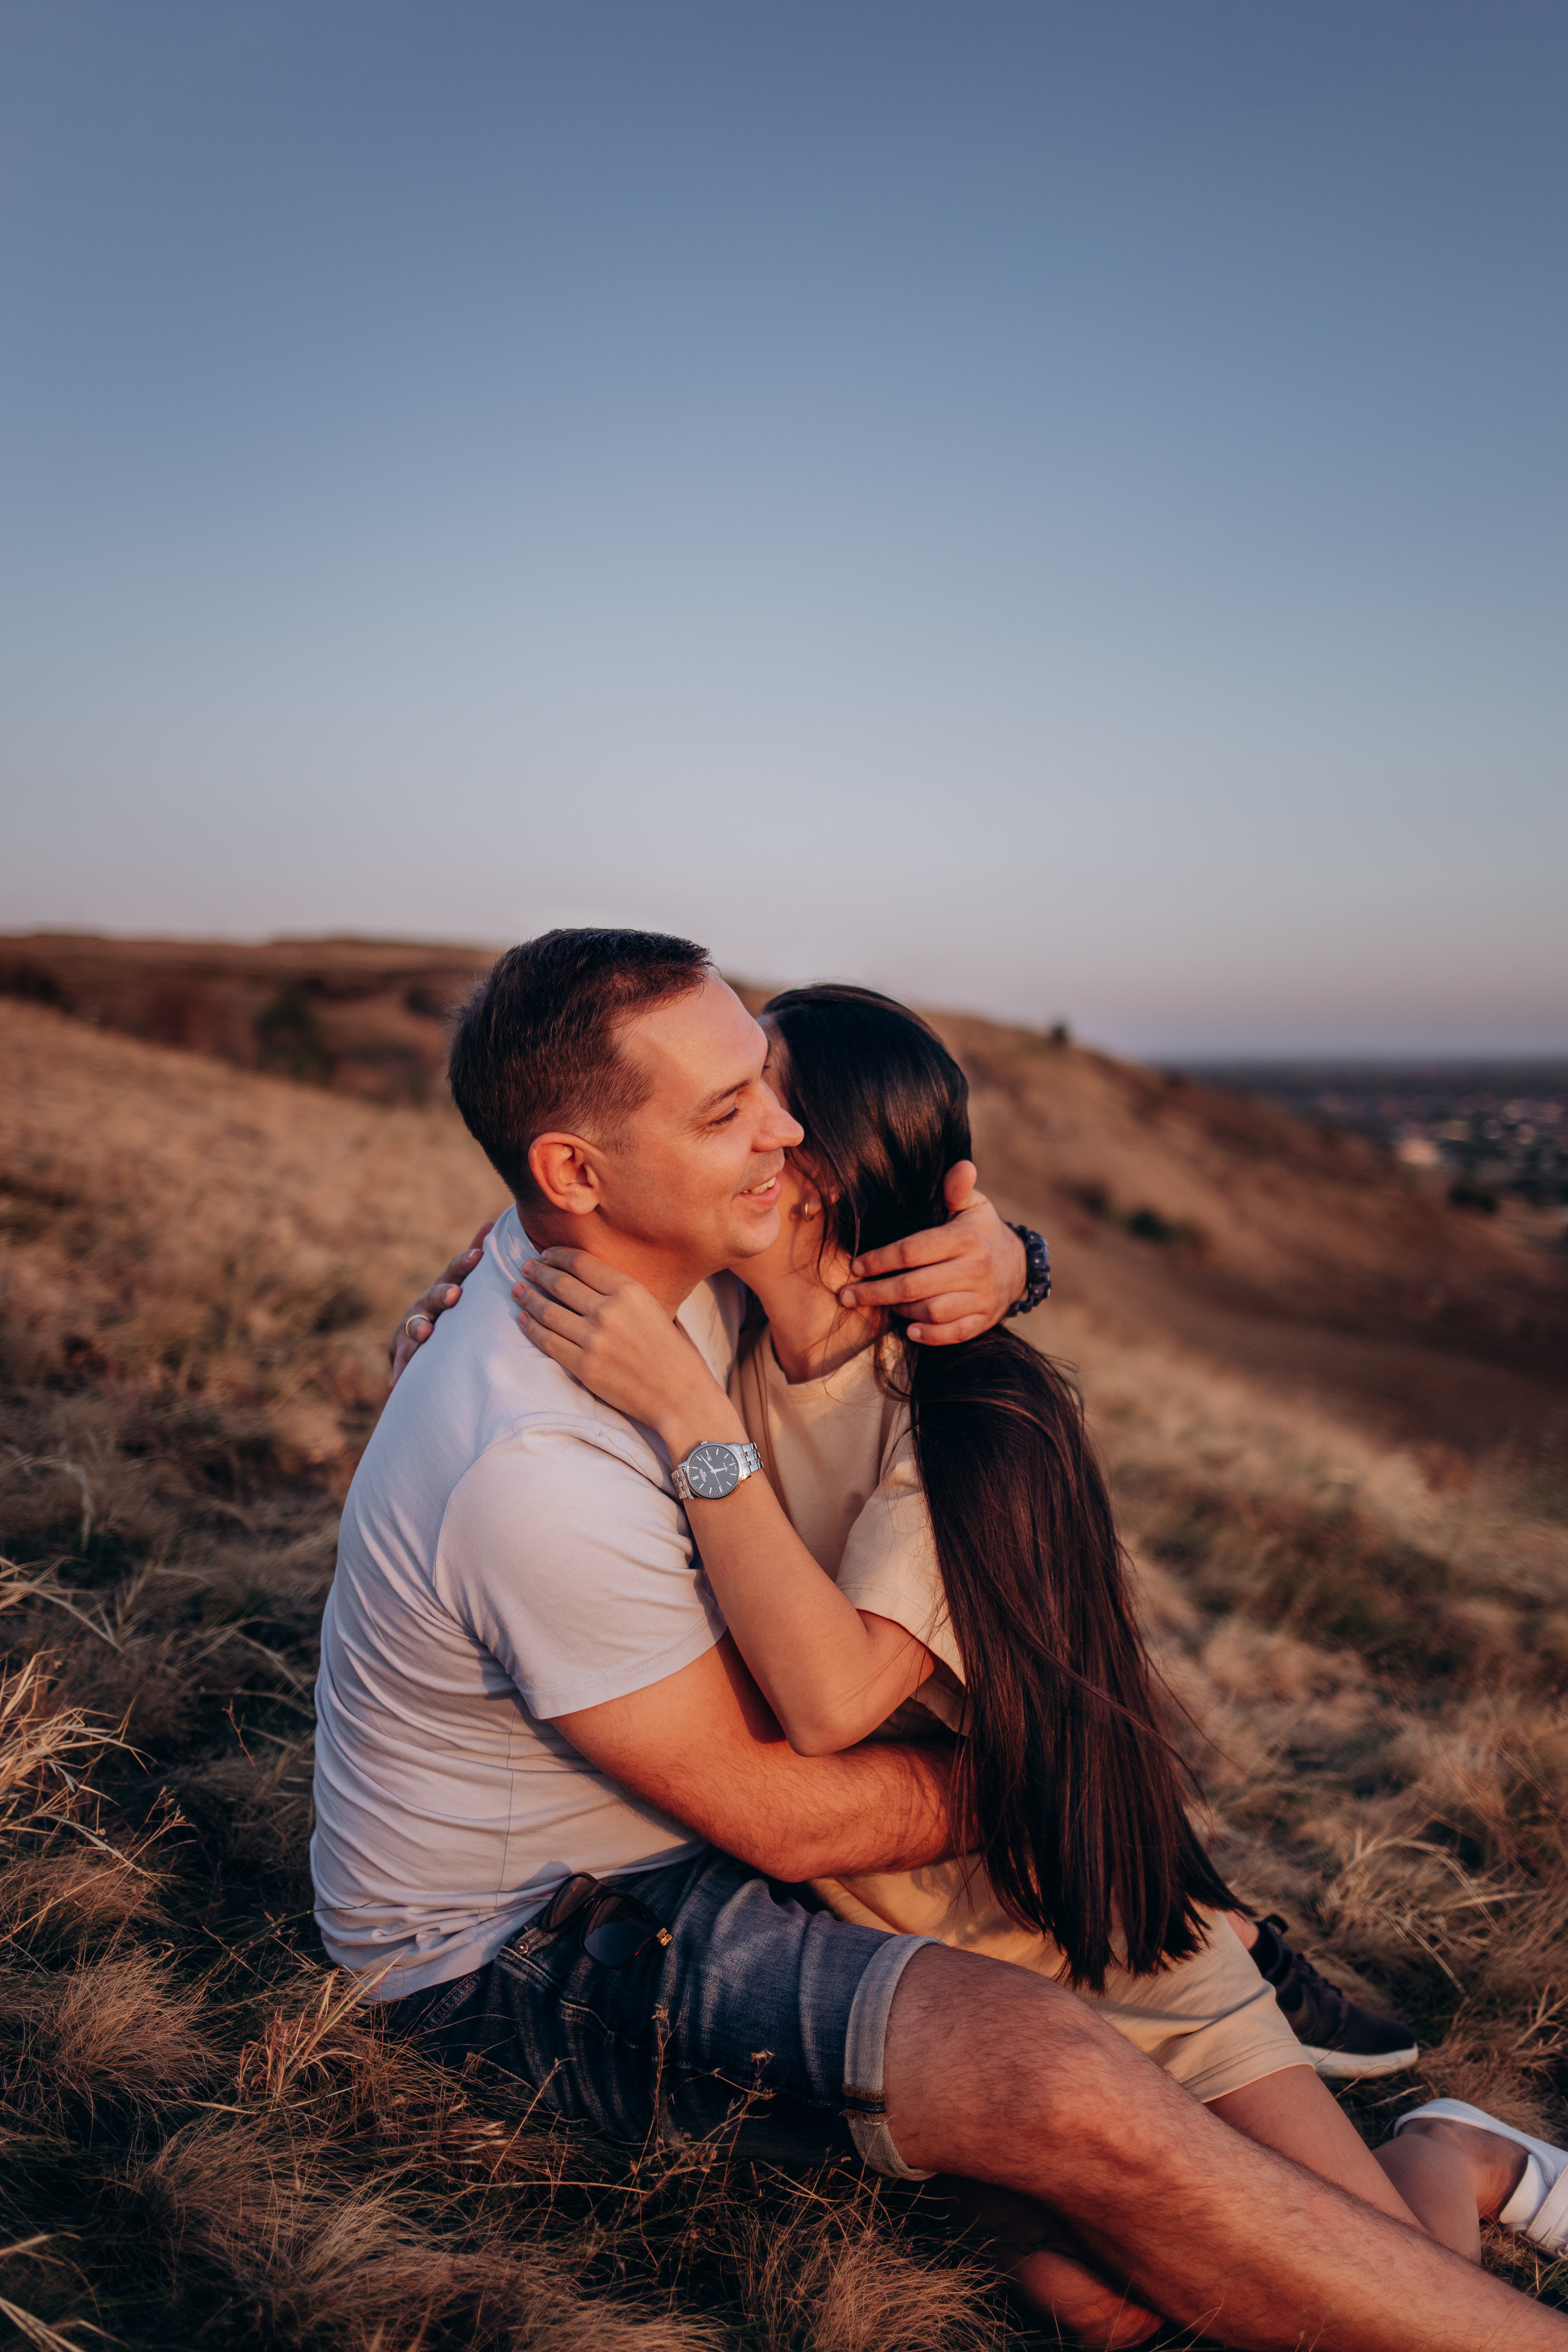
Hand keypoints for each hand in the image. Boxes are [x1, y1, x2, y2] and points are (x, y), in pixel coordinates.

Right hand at [386, 1222, 493, 1388]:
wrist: (418, 1338)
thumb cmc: (448, 1305)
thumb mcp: (459, 1282)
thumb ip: (472, 1255)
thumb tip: (488, 1221)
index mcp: (443, 1289)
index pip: (454, 1272)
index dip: (464, 1263)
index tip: (478, 1256)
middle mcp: (425, 1306)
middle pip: (432, 1297)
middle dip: (442, 1295)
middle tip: (455, 1295)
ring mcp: (410, 1329)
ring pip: (413, 1328)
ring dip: (419, 1330)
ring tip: (426, 1334)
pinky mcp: (401, 1353)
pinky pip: (401, 1364)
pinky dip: (399, 1372)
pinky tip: (396, 1383)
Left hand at [514, 1248, 738, 1452]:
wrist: (680, 1396)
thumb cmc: (672, 1352)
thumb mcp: (655, 1309)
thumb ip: (623, 1294)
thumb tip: (590, 1279)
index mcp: (629, 1290)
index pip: (581, 1263)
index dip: (557, 1256)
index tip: (546, 1255)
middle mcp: (609, 1311)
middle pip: (560, 1283)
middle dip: (538, 1273)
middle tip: (526, 1269)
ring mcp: (593, 1339)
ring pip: (547, 1311)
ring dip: (528, 1297)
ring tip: (518, 1290)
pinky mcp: (583, 1366)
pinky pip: (546, 1341)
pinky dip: (530, 1327)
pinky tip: (523, 1318)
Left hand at [837, 1163, 1026, 1344]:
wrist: (1019, 1265)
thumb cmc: (981, 1231)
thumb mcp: (973, 1205)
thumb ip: (957, 1189)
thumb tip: (961, 1166)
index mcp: (965, 1238)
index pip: (913, 1251)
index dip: (880, 1260)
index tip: (855, 1266)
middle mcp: (975, 1269)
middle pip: (914, 1286)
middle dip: (875, 1292)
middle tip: (846, 1296)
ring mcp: (981, 1297)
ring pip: (932, 1311)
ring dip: (901, 1311)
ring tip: (882, 1305)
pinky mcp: (985, 1320)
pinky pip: (954, 1333)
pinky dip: (930, 1335)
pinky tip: (909, 1330)